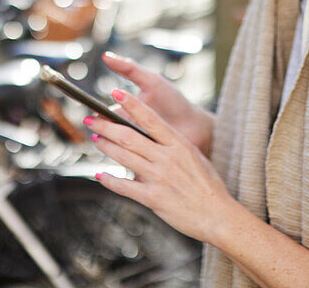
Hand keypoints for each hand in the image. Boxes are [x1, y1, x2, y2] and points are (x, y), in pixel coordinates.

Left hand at [85, 89, 234, 244]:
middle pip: (129, 136)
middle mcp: (167, 158)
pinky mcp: (152, 198)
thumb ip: (175, 146)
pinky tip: (100, 175)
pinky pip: (125, 187)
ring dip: (105, 147)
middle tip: (91, 119)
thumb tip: (157, 137)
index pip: (150, 118)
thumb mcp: (196, 157)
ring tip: (94, 139)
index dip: (131, 104)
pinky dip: (110, 180)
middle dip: (106, 126)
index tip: (115, 93)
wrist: (217, 215)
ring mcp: (159, 177)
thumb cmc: (208, 186)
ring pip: (124, 157)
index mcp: (179, 144)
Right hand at [102, 51, 213, 155]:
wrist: (197, 126)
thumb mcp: (152, 82)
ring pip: (114, 148)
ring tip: (114, 146)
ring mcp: (136, 145)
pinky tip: (128, 160)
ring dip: (111, 149)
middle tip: (98, 133)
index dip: (97, 117)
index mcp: (127, 111)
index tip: (92, 118)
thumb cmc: (174, 102)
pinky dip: (124, 162)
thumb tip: (106, 55)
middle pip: (106, 132)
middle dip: (102, 133)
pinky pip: (128, 163)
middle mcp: (128, 128)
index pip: (104, 114)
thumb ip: (130, 69)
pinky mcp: (143, 160)